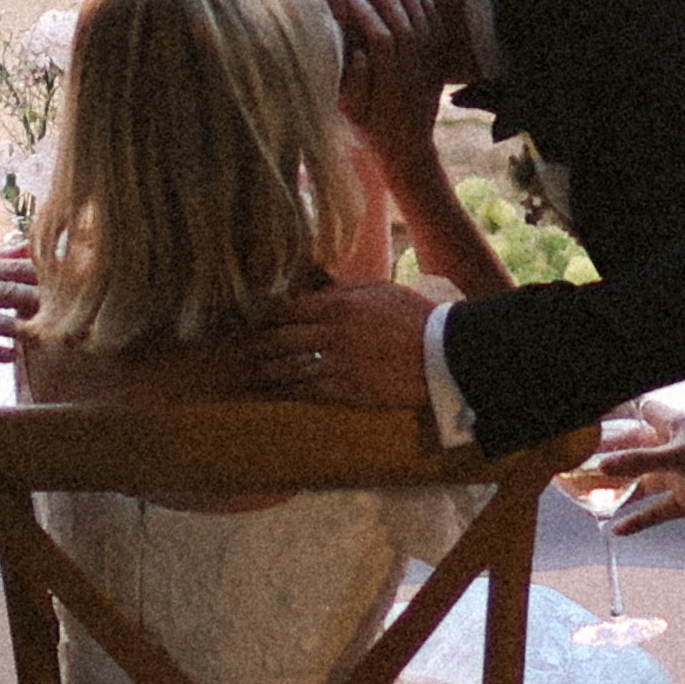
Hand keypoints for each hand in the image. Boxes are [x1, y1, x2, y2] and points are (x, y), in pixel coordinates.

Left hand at [241, 274, 449, 412]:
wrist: (442, 353)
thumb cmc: (413, 316)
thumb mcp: (378, 290)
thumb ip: (341, 290)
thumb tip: (311, 289)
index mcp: (338, 305)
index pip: (287, 310)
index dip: (267, 316)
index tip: (254, 320)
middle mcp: (331, 334)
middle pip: (280, 340)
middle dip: (257, 345)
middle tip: (242, 349)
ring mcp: (337, 364)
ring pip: (287, 369)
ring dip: (265, 372)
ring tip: (252, 374)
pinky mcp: (345, 391)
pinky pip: (305, 392)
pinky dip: (284, 393)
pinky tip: (272, 394)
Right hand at [333, 0, 459, 165]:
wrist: (408, 152)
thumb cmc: (372, 134)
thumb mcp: (355, 114)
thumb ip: (355, 84)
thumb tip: (359, 52)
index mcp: (388, 83)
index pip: (381, 39)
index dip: (368, 16)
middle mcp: (411, 74)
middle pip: (404, 27)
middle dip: (389, 0)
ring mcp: (427, 73)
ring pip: (423, 30)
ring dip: (411, 2)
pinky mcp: (436, 73)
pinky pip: (438, 40)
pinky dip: (433, 18)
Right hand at [585, 404, 684, 529]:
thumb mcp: (678, 455)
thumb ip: (640, 461)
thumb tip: (603, 464)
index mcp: (669, 426)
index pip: (637, 412)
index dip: (614, 414)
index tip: (586, 421)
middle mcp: (670, 449)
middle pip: (631, 452)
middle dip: (606, 460)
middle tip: (574, 469)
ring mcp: (679, 475)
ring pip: (640, 484)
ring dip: (618, 493)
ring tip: (588, 502)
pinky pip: (657, 511)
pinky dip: (639, 520)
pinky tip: (617, 530)